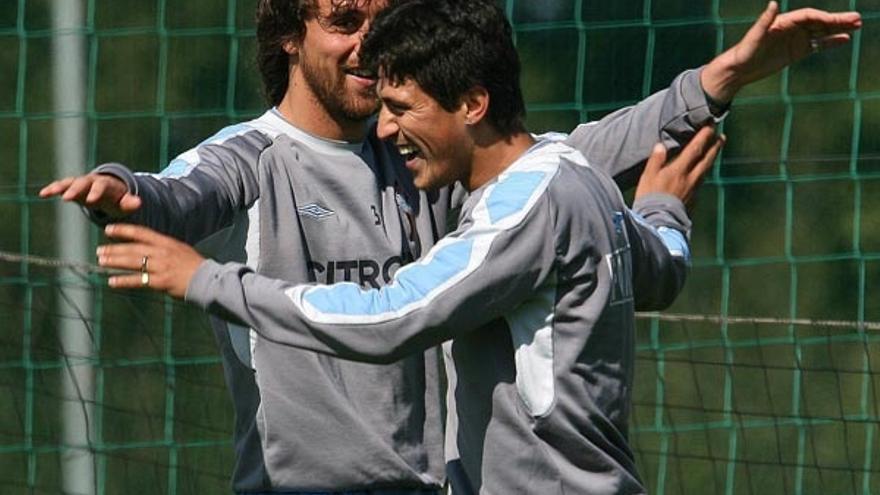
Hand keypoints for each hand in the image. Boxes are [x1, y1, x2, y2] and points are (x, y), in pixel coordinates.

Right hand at [39, 173, 141, 217]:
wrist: (108, 190)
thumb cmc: (117, 198)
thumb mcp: (124, 202)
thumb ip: (130, 202)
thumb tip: (139, 202)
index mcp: (106, 184)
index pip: (102, 186)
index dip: (96, 192)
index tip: (92, 200)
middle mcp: (92, 180)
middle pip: (83, 183)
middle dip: (75, 189)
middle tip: (68, 198)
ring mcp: (80, 182)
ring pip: (69, 182)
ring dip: (60, 187)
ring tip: (48, 192)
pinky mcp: (71, 186)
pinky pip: (61, 186)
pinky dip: (53, 188)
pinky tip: (42, 194)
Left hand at [97, 224, 204, 298]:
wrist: (207, 280)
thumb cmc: (194, 265)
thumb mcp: (179, 249)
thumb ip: (163, 247)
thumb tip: (146, 247)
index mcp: (166, 242)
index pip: (141, 232)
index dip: (123, 230)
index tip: (109, 229)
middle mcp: (162, 252)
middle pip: (133, 248)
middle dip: (114, 249)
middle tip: (100, 250)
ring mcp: (161, 267)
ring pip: (133, 262)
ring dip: (115, 262)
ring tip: (101, 261)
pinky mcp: (160, 282)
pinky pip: (138, 280)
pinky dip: (124, 281)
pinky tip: (112, 281)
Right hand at [635, 126, 724, 204]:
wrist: (658, 222)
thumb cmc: (650, 199)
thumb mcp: (648, 177)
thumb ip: (656, 160)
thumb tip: (661, 145)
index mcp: (679, 170)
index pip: (695, 149)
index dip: (703, 136)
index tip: (710, 125)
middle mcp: (690, 178)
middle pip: (707, 159)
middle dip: (715, 146)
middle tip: (722, 136)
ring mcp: (694, 189)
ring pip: (706, 170)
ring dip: (712, 158)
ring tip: (716, 150)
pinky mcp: (694, 199)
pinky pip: (701, 181)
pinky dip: (704, 172)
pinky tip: (703, 172)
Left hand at [701, 1, 860, 102]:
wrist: (738, 69)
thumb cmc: (744, 52)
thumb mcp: (754, 37)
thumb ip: (765, 21)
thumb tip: (773, 3)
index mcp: (783, 22)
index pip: (808, 16)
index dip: (823, 17)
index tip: (837, 22)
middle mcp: (791, 28)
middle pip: (818, 21)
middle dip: (837, 20)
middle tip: (857, 19)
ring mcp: (795, 40)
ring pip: (820, 32)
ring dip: (837, 29)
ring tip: (856, 27)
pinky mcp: (796, 52)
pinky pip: (817, 45)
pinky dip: (830, 42)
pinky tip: (844, 40)